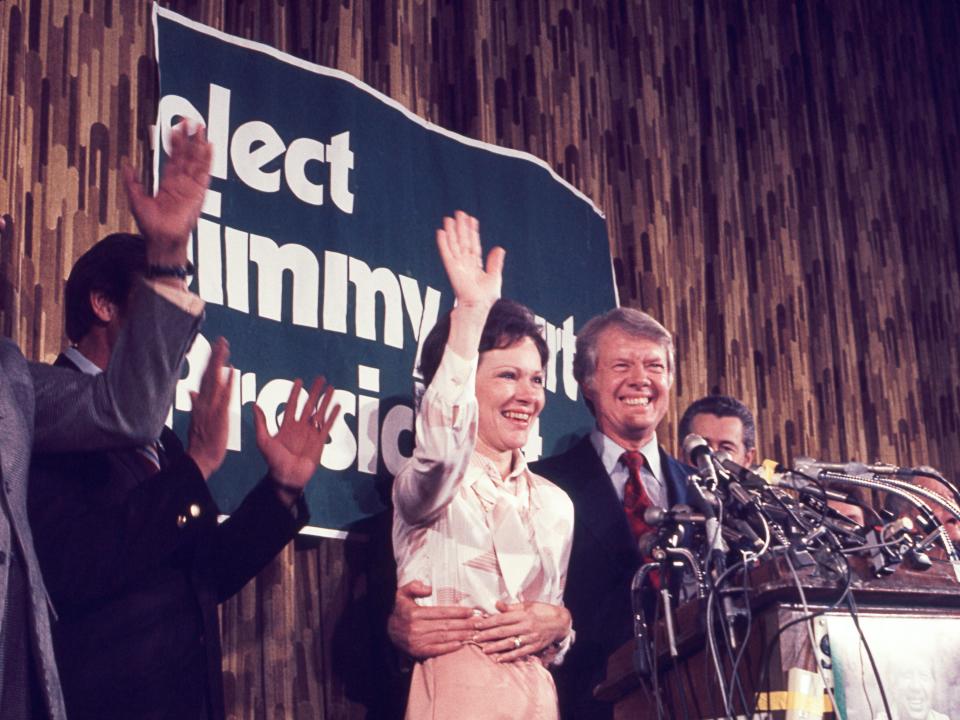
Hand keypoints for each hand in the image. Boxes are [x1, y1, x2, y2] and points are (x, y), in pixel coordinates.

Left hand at [124, 121, 211, 266]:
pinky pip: (204, 173)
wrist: (162, 239)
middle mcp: (181, 182)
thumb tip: (126, 165)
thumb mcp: (136, 200)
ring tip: (201, 128)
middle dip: (189, 138)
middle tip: (191, 120)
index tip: (176, 128)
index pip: (173, 158)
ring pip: (196, 161)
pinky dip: (207, 160)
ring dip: (199, 144)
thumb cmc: (151, 225)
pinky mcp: (198, 193)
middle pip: (187, 155)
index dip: (175, 143)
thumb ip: (132, 182)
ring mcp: (191, 187)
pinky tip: (209, 147)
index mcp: (169, 183)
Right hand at [186, 337, 232, 479]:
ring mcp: (210, 408)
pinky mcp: (219, 416)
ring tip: (225, 347)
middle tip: (221, 339)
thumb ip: (195, 403)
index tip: (215, 348)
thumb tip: (191, 391)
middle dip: (215, 356)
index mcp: (200, 403)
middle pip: (209, 374)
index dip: (210, 362)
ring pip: (215, 381)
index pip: (205, 378)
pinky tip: (231, 371)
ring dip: (220, 363)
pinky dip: (227, 383)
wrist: (199, 460)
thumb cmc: (201, 442)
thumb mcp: (196, 419)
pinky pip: (224, 397)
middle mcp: (204, 402)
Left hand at [253, 377, 339, 504]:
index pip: (292, 404)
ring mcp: (311, 433)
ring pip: (320, 412)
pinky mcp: (320, 441)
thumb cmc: (274, 461)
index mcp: (287, 425)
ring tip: (332, 388)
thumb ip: (261, 423)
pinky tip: (337, 405)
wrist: (287, 477)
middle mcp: (300, 427)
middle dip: (315, 391)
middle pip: (309, 404)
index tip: (299, 380)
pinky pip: (327, 425)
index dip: (295, 392)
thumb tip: (255, 404)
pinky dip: (333, 415)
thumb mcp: (263, 441)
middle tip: (321, 378)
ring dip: (326, 400)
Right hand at [387, 580, 474, 658]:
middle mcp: (416, 628)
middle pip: (446, 626)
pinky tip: (461, 644)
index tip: (471, 611)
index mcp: (414, 613)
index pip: (441, 612)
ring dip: (461, 636)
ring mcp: (417, 641)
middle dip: (465, 624)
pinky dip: (450, 648)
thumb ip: (414, 587)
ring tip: (475, 633)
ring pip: (444, 637)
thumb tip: (428, 588)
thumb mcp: (401, 594)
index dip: (458, 612)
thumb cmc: (399, 610)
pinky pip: (437, 650)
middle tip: (479, 623)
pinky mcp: (418, 651)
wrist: (385, 631)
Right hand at [436, 210, 503, 309]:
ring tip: (448, 218)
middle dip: (461, 227)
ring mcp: (457, 265)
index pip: (473, 244)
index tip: (471, 220)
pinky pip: (446, 253)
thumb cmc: (486, 297)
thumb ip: (495, 262)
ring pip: (454, 244)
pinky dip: (443, 243)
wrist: (478, 306)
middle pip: (462, 241)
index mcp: (475, 265)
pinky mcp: (451, 268)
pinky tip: (441, 232)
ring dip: (451, 231)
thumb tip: (499, 248)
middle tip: (459, 213)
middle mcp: (465, 263)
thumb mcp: (494, 276)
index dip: (472, 232)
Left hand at [473, 600, 571, 663]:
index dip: (488, 622)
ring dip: (496, 647)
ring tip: (483, 649)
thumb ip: (511, 607)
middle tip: (474, 638)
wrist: (561, 622)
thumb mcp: (528, 605)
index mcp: (523, 614)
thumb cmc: (542, 611)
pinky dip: (509, 656)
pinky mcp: (535, 647)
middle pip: (503, 631)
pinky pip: (520, 653)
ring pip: (510, 643)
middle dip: (488, 635)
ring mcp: (530, 637)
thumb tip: (496, 604)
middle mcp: (526, 626)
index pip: (502, 618)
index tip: (477, 625)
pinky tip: (499, 659)